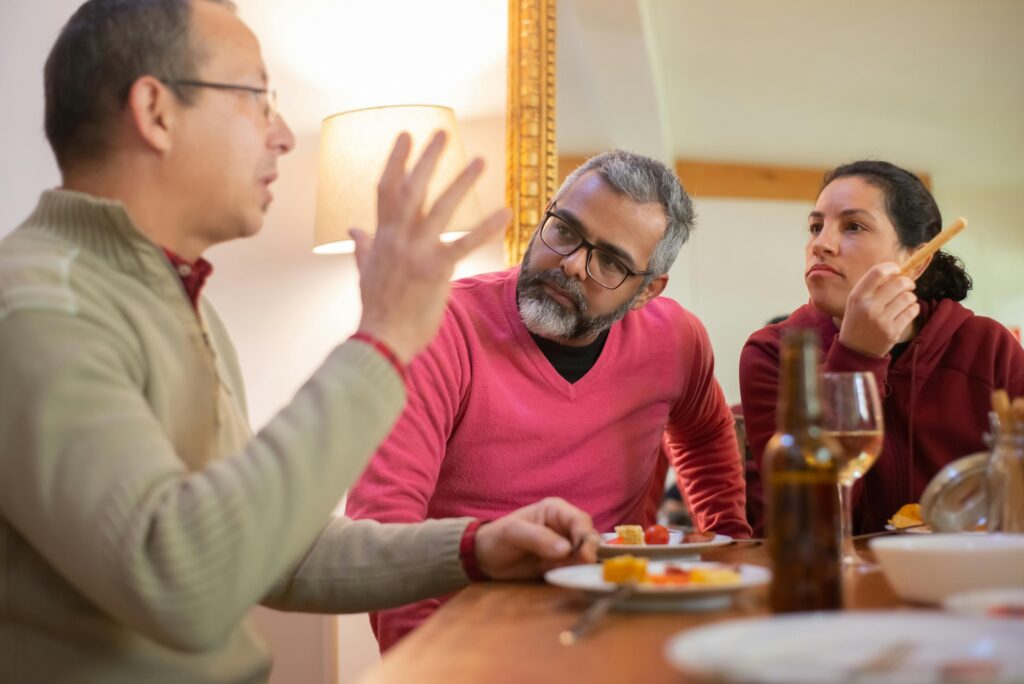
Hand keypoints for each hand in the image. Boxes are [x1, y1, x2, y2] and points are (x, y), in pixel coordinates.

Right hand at [352, 131, 511, 363]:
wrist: (381, 339)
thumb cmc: (376, 310)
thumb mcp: (364, 273)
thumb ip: (362, 247)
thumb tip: (354, 228)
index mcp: (382, 237)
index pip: (387, 190)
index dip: (396, 161)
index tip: (406, 136)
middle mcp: (398, 238)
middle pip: (412, 188)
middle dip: (427, 158)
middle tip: (442, 132)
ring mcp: (417, 251)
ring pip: (441, 207)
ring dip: (462, 181)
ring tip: (480, 161)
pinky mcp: (436, 269)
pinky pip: (465, 243)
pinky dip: (486, 227)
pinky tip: (506, 212)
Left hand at [474, 497, 598, 579]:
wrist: (485, 560)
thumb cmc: (497, 538)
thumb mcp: (513, 533)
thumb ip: (538, 538)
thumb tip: (566, 549)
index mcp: (555, 510)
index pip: (580, 521)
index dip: (586, 537)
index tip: (586, 557)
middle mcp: (564, 527)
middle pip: (589, 539)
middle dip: (588, 554)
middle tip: (582, 570)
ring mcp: (565, 547)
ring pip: (585, 556)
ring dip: (582, 567)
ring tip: (566, 574)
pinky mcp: (562, 565)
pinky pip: (576, 569)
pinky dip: (575, 575)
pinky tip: (564, 578)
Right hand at [838, 262, 918, 356]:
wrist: (855, 351)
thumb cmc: (857, 321)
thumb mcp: (856, 302)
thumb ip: (872, 287)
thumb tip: (897, 271)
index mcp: (857, 297)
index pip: (877, 273)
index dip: (891, 267)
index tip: (897, 269)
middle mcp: (869, 307)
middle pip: (899, 283)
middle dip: (907, 282)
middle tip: (908, 285)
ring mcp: (882, 321)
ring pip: (908, 297)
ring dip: (910, 297)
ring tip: (905, 301)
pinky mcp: (893, 332)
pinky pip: (912, 311)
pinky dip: (913, 308)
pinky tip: (907, 310)